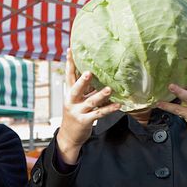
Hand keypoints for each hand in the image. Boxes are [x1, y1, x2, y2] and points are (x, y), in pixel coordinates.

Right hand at [56, 49, 119, 164]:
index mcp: (69, 94)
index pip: (69, 76)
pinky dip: (109, 109)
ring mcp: (78, 112)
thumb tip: (96, 75)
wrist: (68, 137)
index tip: (70, 50)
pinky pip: (99, 114)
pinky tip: (118, 105)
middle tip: (90, 72)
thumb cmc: (75, 115)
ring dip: (100, 95)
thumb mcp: (76, 101)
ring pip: (90, 102)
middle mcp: (72, 101)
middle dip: (83, 81)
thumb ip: (84, 89)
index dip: (69, 63)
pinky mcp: (85, 121)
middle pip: (76, 89)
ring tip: (109, 89)